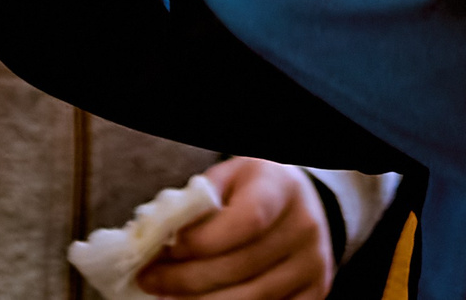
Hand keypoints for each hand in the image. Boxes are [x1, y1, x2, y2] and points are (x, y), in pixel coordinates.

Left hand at [139, 160, 333, 299]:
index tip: (165, 249)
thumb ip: (200, 202)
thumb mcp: (229, 178)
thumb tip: (158, 236)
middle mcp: (304, 227)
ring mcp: (312, 265)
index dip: (201, 241)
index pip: (246, 221)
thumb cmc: (254, 189)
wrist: (303, 204)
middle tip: (150, 280)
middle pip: (240, 267)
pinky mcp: (314, 294)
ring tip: (168, 297)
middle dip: (186, 279)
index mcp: (281, 187)